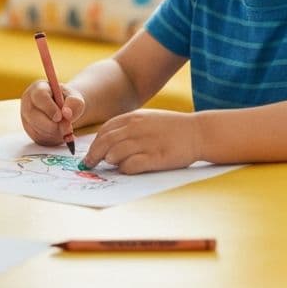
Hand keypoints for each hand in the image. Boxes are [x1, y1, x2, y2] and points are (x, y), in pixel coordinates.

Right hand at [20, 79, 85, 146]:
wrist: (62, 108)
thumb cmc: (67, 100)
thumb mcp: (74, 97)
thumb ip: (74, 102)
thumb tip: (67, 114)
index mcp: (38, 88)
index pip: (39, 96)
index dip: (49, 108)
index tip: (60, 117)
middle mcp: (28, 102)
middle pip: (34, 116)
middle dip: (52, 125)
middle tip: (67, 128)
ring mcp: (26, 117)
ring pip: (37, 129)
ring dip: (54, 132)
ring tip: (65, 127)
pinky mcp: (29, 130)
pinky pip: (39, 138)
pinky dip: (52, 139)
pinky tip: (59, 132)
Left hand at [81, 109, 201, 173]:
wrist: (198, 132)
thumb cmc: (170, 127)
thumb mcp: (147, 118)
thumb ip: (128, 127)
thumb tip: (107, 142)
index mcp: (134, 117)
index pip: (105, 130)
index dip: (94, 143)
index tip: (90, 154)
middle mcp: (137, 128)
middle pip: (106, 142)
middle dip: (94, 155)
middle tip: (88, 165)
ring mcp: (146, 142)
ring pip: (115, 153)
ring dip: (109, 161)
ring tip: (109, 166)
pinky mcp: (156, 158)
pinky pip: (132, 165)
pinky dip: (124, 169)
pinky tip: (125, 170)